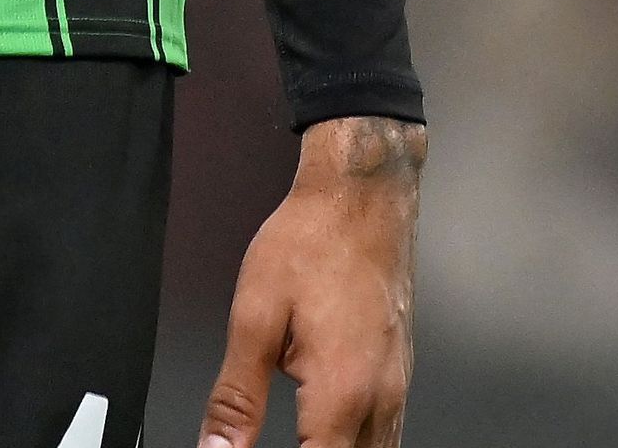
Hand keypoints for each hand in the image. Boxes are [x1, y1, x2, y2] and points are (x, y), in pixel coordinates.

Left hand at [202, 113, 420, 447]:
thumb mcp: (255, 317)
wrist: (363, 194)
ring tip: (302, 436)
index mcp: (342, 392)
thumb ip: (236, 395)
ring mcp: (397, 386)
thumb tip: (216, 447)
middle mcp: (381, 398)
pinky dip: (358, 443)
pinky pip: (386, 432)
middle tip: (262, 440)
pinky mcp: (400, 372)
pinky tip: (328, 433)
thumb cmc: (313, 241)